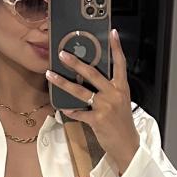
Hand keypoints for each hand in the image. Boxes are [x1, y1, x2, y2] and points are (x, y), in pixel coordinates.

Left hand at [46, 27, 139, 174]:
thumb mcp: (120, 101)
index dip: (116, 48)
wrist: (127, 144)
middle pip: (93, 74)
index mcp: (122, 88)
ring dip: (63, 83)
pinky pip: (78, 112)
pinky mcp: (97, 120)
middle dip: (76, 63)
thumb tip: (90, 77)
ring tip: (50, 74)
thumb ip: (109, 88)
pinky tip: (61, 107)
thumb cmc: (122, 122)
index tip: (112, 32)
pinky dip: (69, 110)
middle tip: (62, 54)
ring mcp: (105, 107)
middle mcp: (114, 95)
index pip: (120, 64)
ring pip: (81, 91)